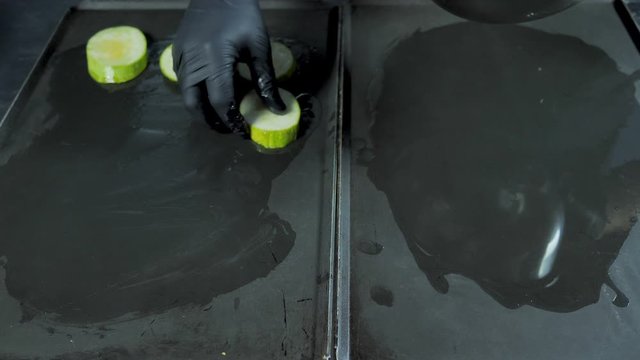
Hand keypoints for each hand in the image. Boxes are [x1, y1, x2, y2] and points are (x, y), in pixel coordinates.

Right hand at [173, 0, 285, 131]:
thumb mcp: (259, 47)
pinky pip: (183, 81)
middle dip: (211, 121)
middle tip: (229, 127)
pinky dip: (197, 93)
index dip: (232, 120)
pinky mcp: (177, 52)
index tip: (244, 130)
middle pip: (194, 105)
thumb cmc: (243, 15)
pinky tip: (214, 91)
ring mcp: (181, 56)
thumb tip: (277, 109)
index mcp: (214, 58)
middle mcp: (192, 60)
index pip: (220, 101)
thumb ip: (265, 81)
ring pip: (186, 94)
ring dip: (203, 108)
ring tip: (224, 113)